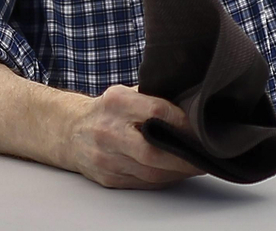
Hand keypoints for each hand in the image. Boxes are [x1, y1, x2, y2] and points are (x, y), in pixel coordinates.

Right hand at [61, 84, 202, 188]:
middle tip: (205, 156)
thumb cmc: (106, 110)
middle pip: (152, 151)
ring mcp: (106, 158)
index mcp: (116, 102)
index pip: (156, 112)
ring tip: (196, 165)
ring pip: (150, 172)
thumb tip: (191, 106)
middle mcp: (109, 131)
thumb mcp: (126, 93)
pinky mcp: (108, 177)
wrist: (70, 131)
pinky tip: (176, 173)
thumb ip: (153, 98)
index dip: (182, 122)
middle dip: (183, 157)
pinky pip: (143, 183)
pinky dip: (164, 179)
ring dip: (178, 171)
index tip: (200, 129)